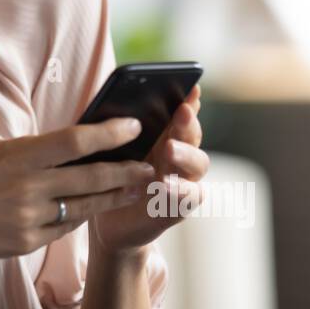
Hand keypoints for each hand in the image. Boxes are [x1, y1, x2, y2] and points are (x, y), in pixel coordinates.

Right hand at [0, 118, 156, 264]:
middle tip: (151, 165)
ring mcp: (27, 219)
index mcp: (16, 156)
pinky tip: (91, 209)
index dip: (109, 133)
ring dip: (111, 197)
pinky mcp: (23, 244)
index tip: (133, 126)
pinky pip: (62, 229)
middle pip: (91, 177)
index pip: (75, 141)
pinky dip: (77, 217)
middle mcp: (27, 187)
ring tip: (134, 189)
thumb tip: (49, 149)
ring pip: (83, 207)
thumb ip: (19, 151)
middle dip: (126, 171)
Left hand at [88, 83, 207, 256]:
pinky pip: (190, 196)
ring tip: (169, 148)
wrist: (110, 221)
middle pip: (192, 134)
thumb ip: (118, 132)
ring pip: (198, 163)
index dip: (189, 101)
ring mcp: (184, 180)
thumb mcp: (111, 151)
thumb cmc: (111, 178)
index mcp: (165, 136)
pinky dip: (180, 189)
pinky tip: (165, 184)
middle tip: (181, 112)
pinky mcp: (180, 205)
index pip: (182, 114)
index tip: (191, 88)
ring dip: (185, 153)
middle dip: (188, 121)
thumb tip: (113, 106)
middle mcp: (180, 155)